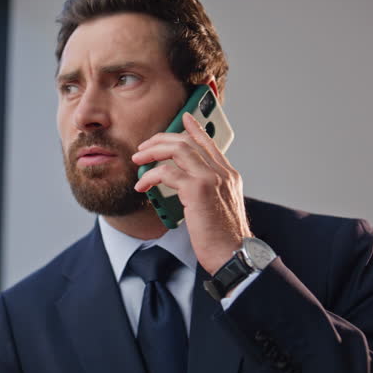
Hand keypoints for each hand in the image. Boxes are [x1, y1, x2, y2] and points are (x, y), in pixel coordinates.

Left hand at [132, 112, 251, 274]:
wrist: (235, 255)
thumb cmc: (224, 238)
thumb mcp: (220, 207)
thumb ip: (208, 191)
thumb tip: (187, 186)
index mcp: (228, 175)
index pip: (209, 143)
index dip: (194, 128)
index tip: (183, 118)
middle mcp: (222, 172)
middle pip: (188, 141)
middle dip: (161, 140)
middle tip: (144, 147)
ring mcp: (211, 178)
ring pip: (177, 150)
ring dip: (153, 152)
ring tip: (138, 160)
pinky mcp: (198, 190)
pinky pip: (167, 172)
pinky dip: (150, 176)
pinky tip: (143, 186)